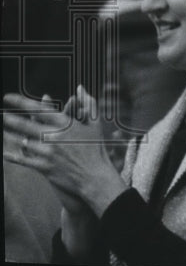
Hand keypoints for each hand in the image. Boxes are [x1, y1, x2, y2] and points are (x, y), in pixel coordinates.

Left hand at [3, 86, 126, 216]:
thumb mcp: (95, 123)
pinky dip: (12, 156)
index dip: (21, 102)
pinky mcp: (44, 167)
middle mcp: (55, 137)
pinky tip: (3, 152)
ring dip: (9, 136)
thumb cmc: (96, 148)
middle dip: (10, 119)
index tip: (8, 97)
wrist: (94, 177)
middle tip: (0, 114)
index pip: (39, 109)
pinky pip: (24, 160)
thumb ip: (88, 103)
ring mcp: (48, 153)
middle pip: (26, 126)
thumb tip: (80, 87)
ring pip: (23, 142)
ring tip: (1, 130)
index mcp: (66, 124)